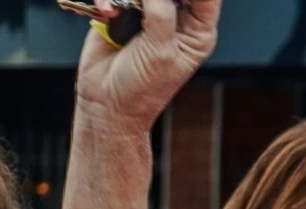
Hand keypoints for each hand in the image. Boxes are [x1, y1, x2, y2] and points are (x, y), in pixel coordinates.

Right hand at [75, 0, 220, 133]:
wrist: (106, 102)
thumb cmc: (142, 88)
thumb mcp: (160, 51)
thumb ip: (161, 13)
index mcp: (198, 31)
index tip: (172, 0)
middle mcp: (177, 19)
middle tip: (142, 4)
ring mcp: (149, 13)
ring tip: (117, 10)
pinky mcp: (123, 10)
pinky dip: (108, 0)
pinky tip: (107, 13)